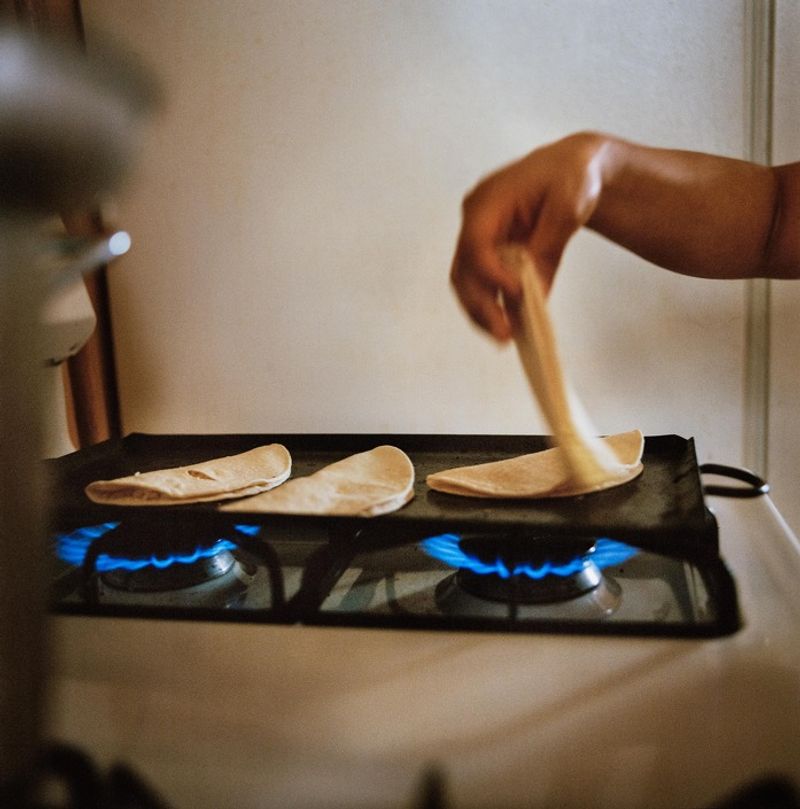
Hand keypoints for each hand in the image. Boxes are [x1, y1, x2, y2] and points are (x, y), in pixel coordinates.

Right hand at [450, 132, 610, 340]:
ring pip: (466, 282)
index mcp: (487, 199)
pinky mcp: (487, 252)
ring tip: (505, 337)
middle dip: (481, 305)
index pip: (475, 243)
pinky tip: (510, 325)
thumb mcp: (568, 208)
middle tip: (504, 335)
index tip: (516, 294)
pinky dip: (493, 305)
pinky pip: (481, 283)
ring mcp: (477, 236)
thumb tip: (534, 294)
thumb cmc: (572, 177)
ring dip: (482, 312)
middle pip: (463, 269)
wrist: (573, 168)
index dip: (491, 274)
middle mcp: (473, 218)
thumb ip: (547, 249)